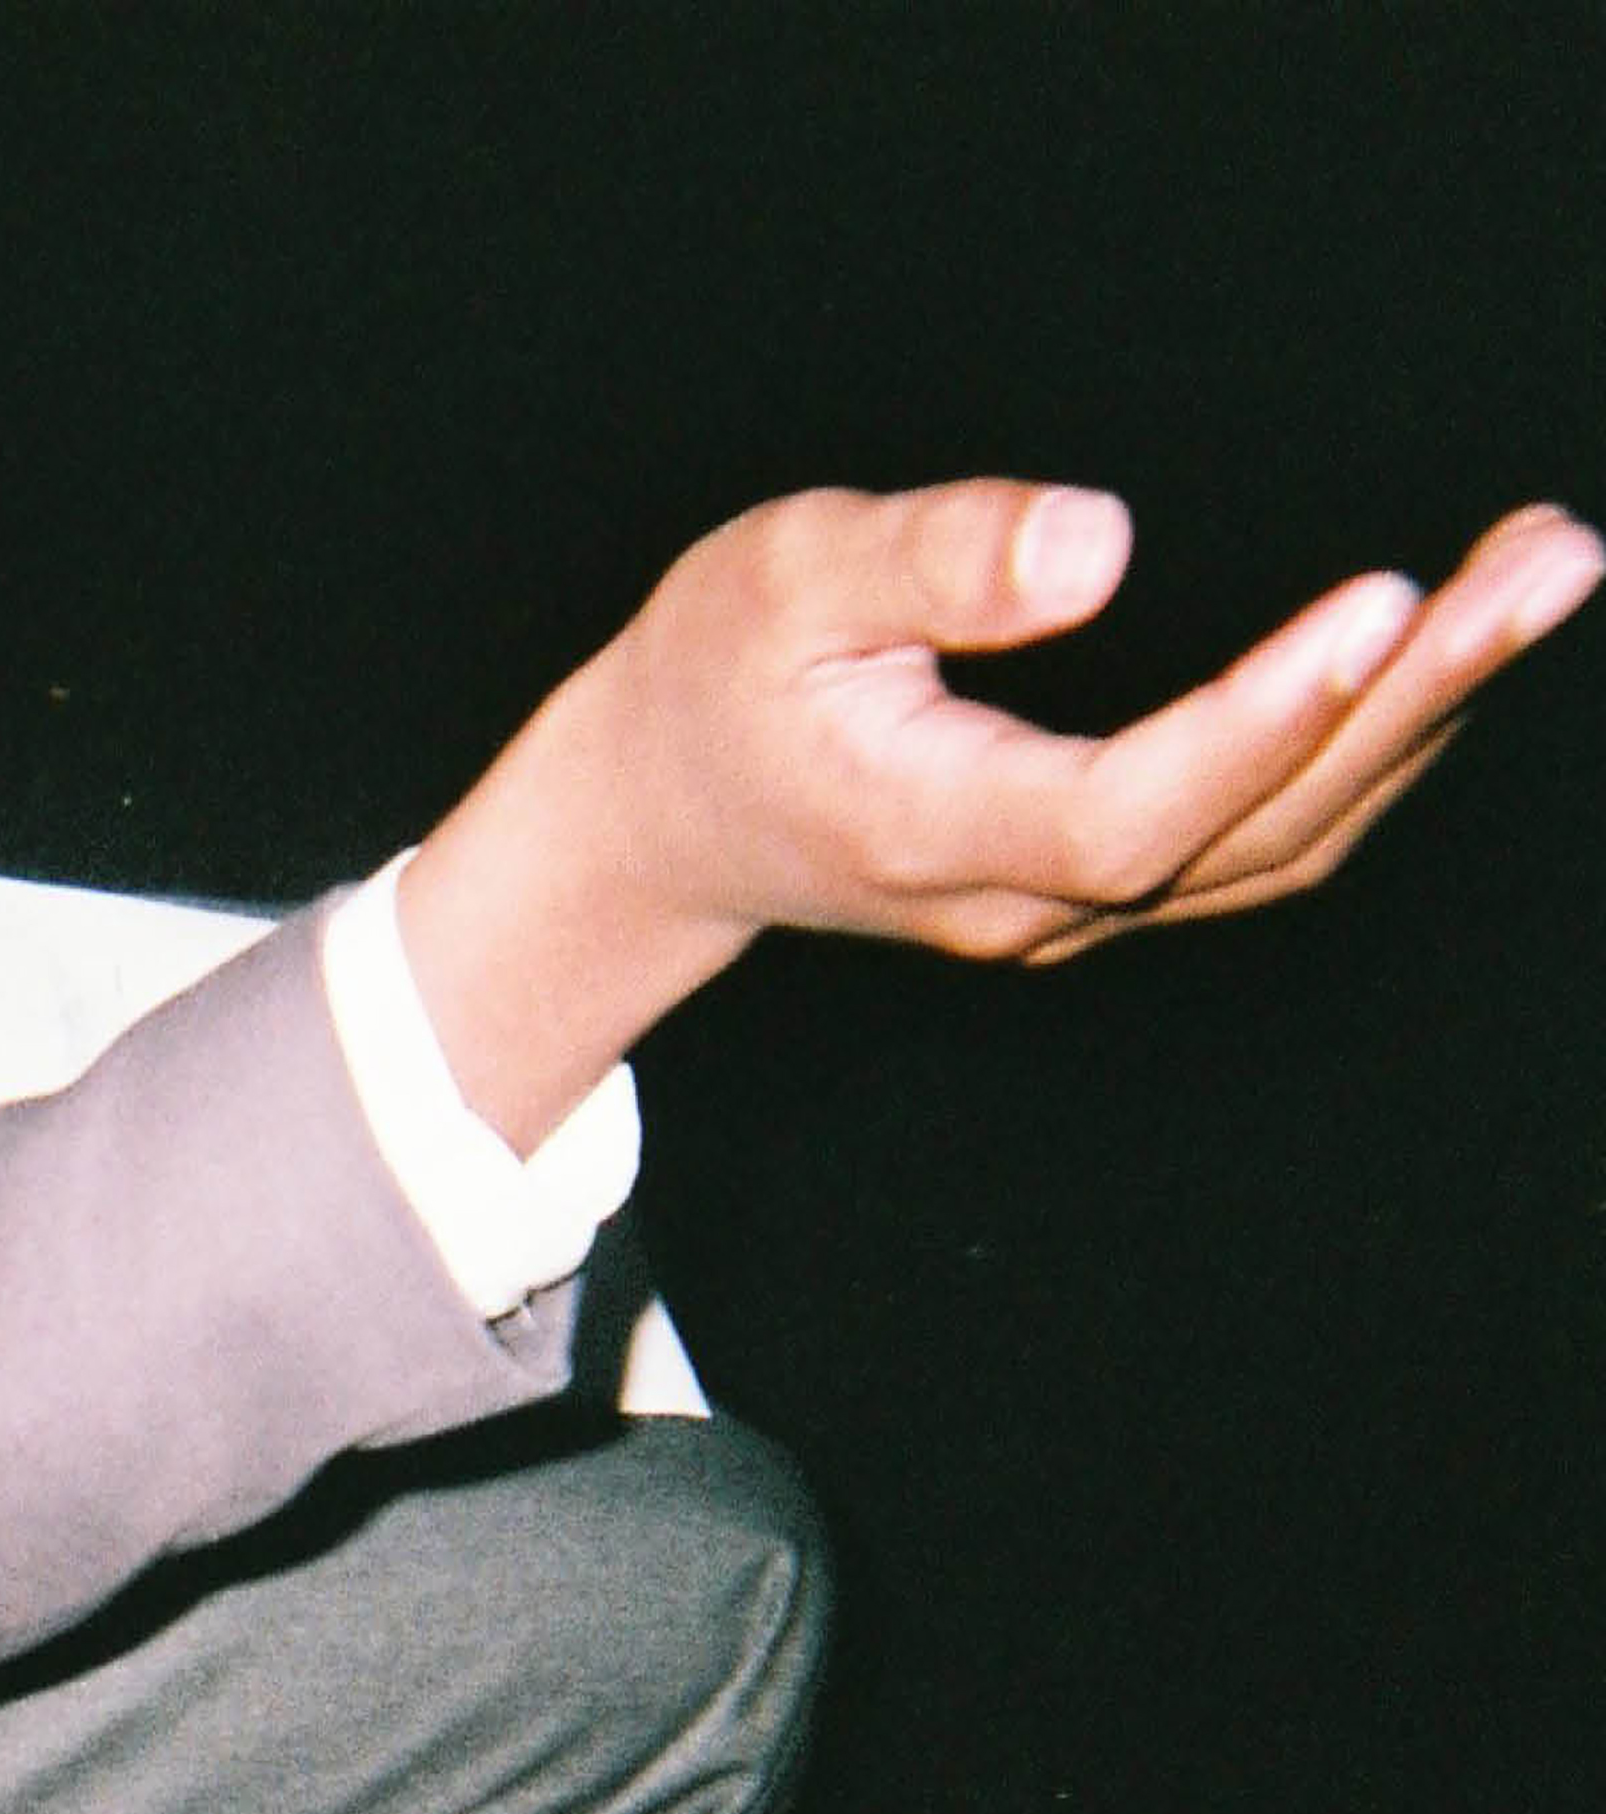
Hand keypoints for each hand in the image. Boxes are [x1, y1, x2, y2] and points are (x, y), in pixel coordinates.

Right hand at [406, 482, 1601, 1146]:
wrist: (655, 817)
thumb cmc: (710, 680)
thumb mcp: (778, 578)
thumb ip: (929, 559)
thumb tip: (1098, 542)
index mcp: (929, 827)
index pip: (1130, 809)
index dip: (1265, 718)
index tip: (1384, 602)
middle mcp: (1016, 900)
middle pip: (1256, 832)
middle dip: (1418, 696)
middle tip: (1546, 561)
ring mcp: (1064, 912)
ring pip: (1283, 847)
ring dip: (1427, 721)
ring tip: (1539, 579)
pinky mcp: (1095, 891)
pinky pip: (1265, 844)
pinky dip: (1373, 754)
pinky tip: (1441, 660)